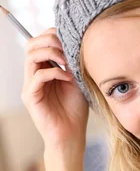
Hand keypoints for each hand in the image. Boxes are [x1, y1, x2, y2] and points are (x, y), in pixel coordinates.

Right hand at [21, 27, 88, 150]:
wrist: (72, 135)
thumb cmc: (75, 111)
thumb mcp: (78, 82)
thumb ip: (73, 64)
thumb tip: (75, 44)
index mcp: (44, 69)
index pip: (40, 42)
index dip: (53, 35)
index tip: (71, 39)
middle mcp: (34, 75)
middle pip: (32, 44)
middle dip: (50, 40)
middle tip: (67, 48)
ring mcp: (30, 85)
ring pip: (31, 56)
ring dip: (51, 53)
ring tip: (67, 62)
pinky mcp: (31, 97)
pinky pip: (37, 75)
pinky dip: (54, 72)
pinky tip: (68, 78)